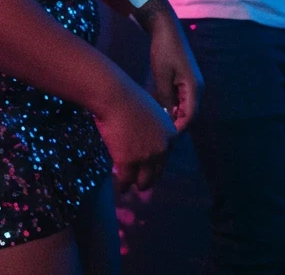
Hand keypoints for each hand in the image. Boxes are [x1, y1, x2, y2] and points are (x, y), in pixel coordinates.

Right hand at [93, 78, 176, 192]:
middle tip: (143, 180)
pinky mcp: (128, 162)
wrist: (114, 96)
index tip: (151, 166)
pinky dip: (123, 186)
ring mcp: (145, 157)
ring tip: (132, 186)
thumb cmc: (129, 97)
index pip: (167, 156)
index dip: (157, 162)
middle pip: (158, 171)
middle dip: (150, 177)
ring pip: (144, 180)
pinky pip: (126, 180)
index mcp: (170, 134)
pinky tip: (120, 188)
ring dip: (139, 184)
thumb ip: (154, 127)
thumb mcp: (151, 111)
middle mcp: (162, 148)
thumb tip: (147, 135)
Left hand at [148, 15, 202, 132]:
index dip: (180, 128)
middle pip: (190, 112)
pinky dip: (173, 104)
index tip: (168, 138)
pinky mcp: (185, 78)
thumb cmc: (164, 51)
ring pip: (185, 105)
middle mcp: (197, 86)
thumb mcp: (162, 76)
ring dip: (175, 114)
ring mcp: (192, 82)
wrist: (165, 28)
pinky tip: (161, 109)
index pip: (191, 115)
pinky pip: (181, 97)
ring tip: (160, 125)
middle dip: (178, 123)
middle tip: (162, 134)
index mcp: (194, 87)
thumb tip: (168, 117)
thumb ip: (166, 98)